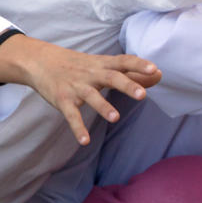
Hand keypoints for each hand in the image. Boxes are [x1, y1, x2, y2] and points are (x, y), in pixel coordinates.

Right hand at [0, 33, 160, 144]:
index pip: (124, 61)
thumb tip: (159, 75)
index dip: (139, 65)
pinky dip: (78, 128)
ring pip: (91, 96)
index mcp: (103, 64)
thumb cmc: (81, 65)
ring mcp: (77, 87)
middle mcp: (91, 74)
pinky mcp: (63, 100)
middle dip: (127, 85)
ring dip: (103, 107)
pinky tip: (85, 141)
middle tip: (142, 95)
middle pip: (111, 77)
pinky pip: (71, 115)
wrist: (42, 62)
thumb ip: (132, 72)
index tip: (155, 69)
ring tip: (116, 118)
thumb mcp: (105, 65)